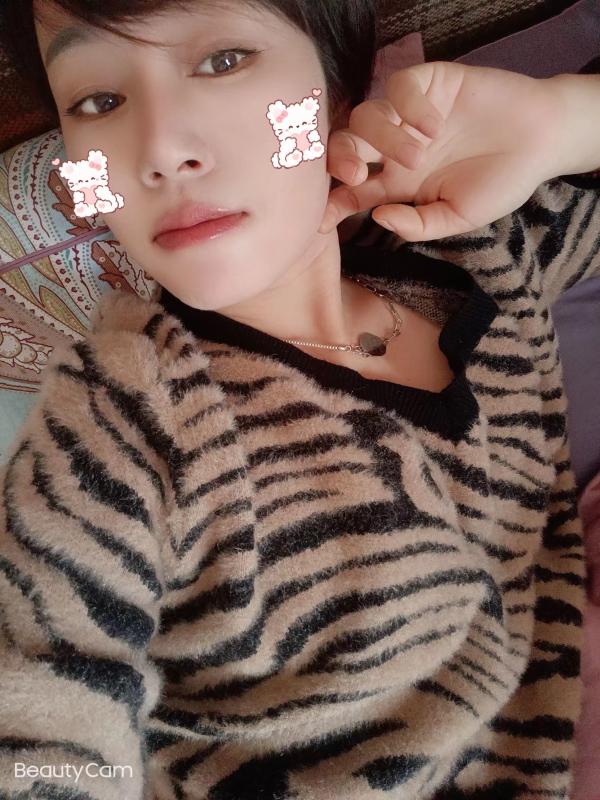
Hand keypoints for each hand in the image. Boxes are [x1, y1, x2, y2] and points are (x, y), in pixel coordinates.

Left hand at [319, 61, 559, 241]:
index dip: (332, 203)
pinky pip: (399, 86)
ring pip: (366, 117)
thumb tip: (378, 218)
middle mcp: (394, 148)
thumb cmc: (500, 184)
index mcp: (397, 182)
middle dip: (340, 161)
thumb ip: (418, 224)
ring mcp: (408, 114)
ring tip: (419, 154)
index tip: (318, 221)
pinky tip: (434, 125)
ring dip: (384, 138)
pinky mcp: (429, 82)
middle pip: (346, 148)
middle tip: (357, 173)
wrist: (542, 142)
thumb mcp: (458, 217)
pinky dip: (409, 105)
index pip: (352, 191)